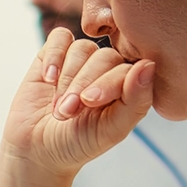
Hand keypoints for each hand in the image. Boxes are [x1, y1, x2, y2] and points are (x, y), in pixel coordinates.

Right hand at [0, 28, 154, 176]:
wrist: (38, 149)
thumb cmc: (79, 142)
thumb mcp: (111, 130)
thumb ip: (136, 101)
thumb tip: (148, 65)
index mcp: (128, 86)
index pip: (129, 68)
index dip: (108, 82)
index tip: (89, 103)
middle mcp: (107, 69)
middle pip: (105, 56)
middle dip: (83, 84)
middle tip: (69, 111)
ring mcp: (81, 60)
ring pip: (82, 47)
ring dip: (67, 78)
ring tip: (58, 106)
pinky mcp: (54, 54)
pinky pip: (60, 38)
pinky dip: (54, 57)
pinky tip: (48, 79)